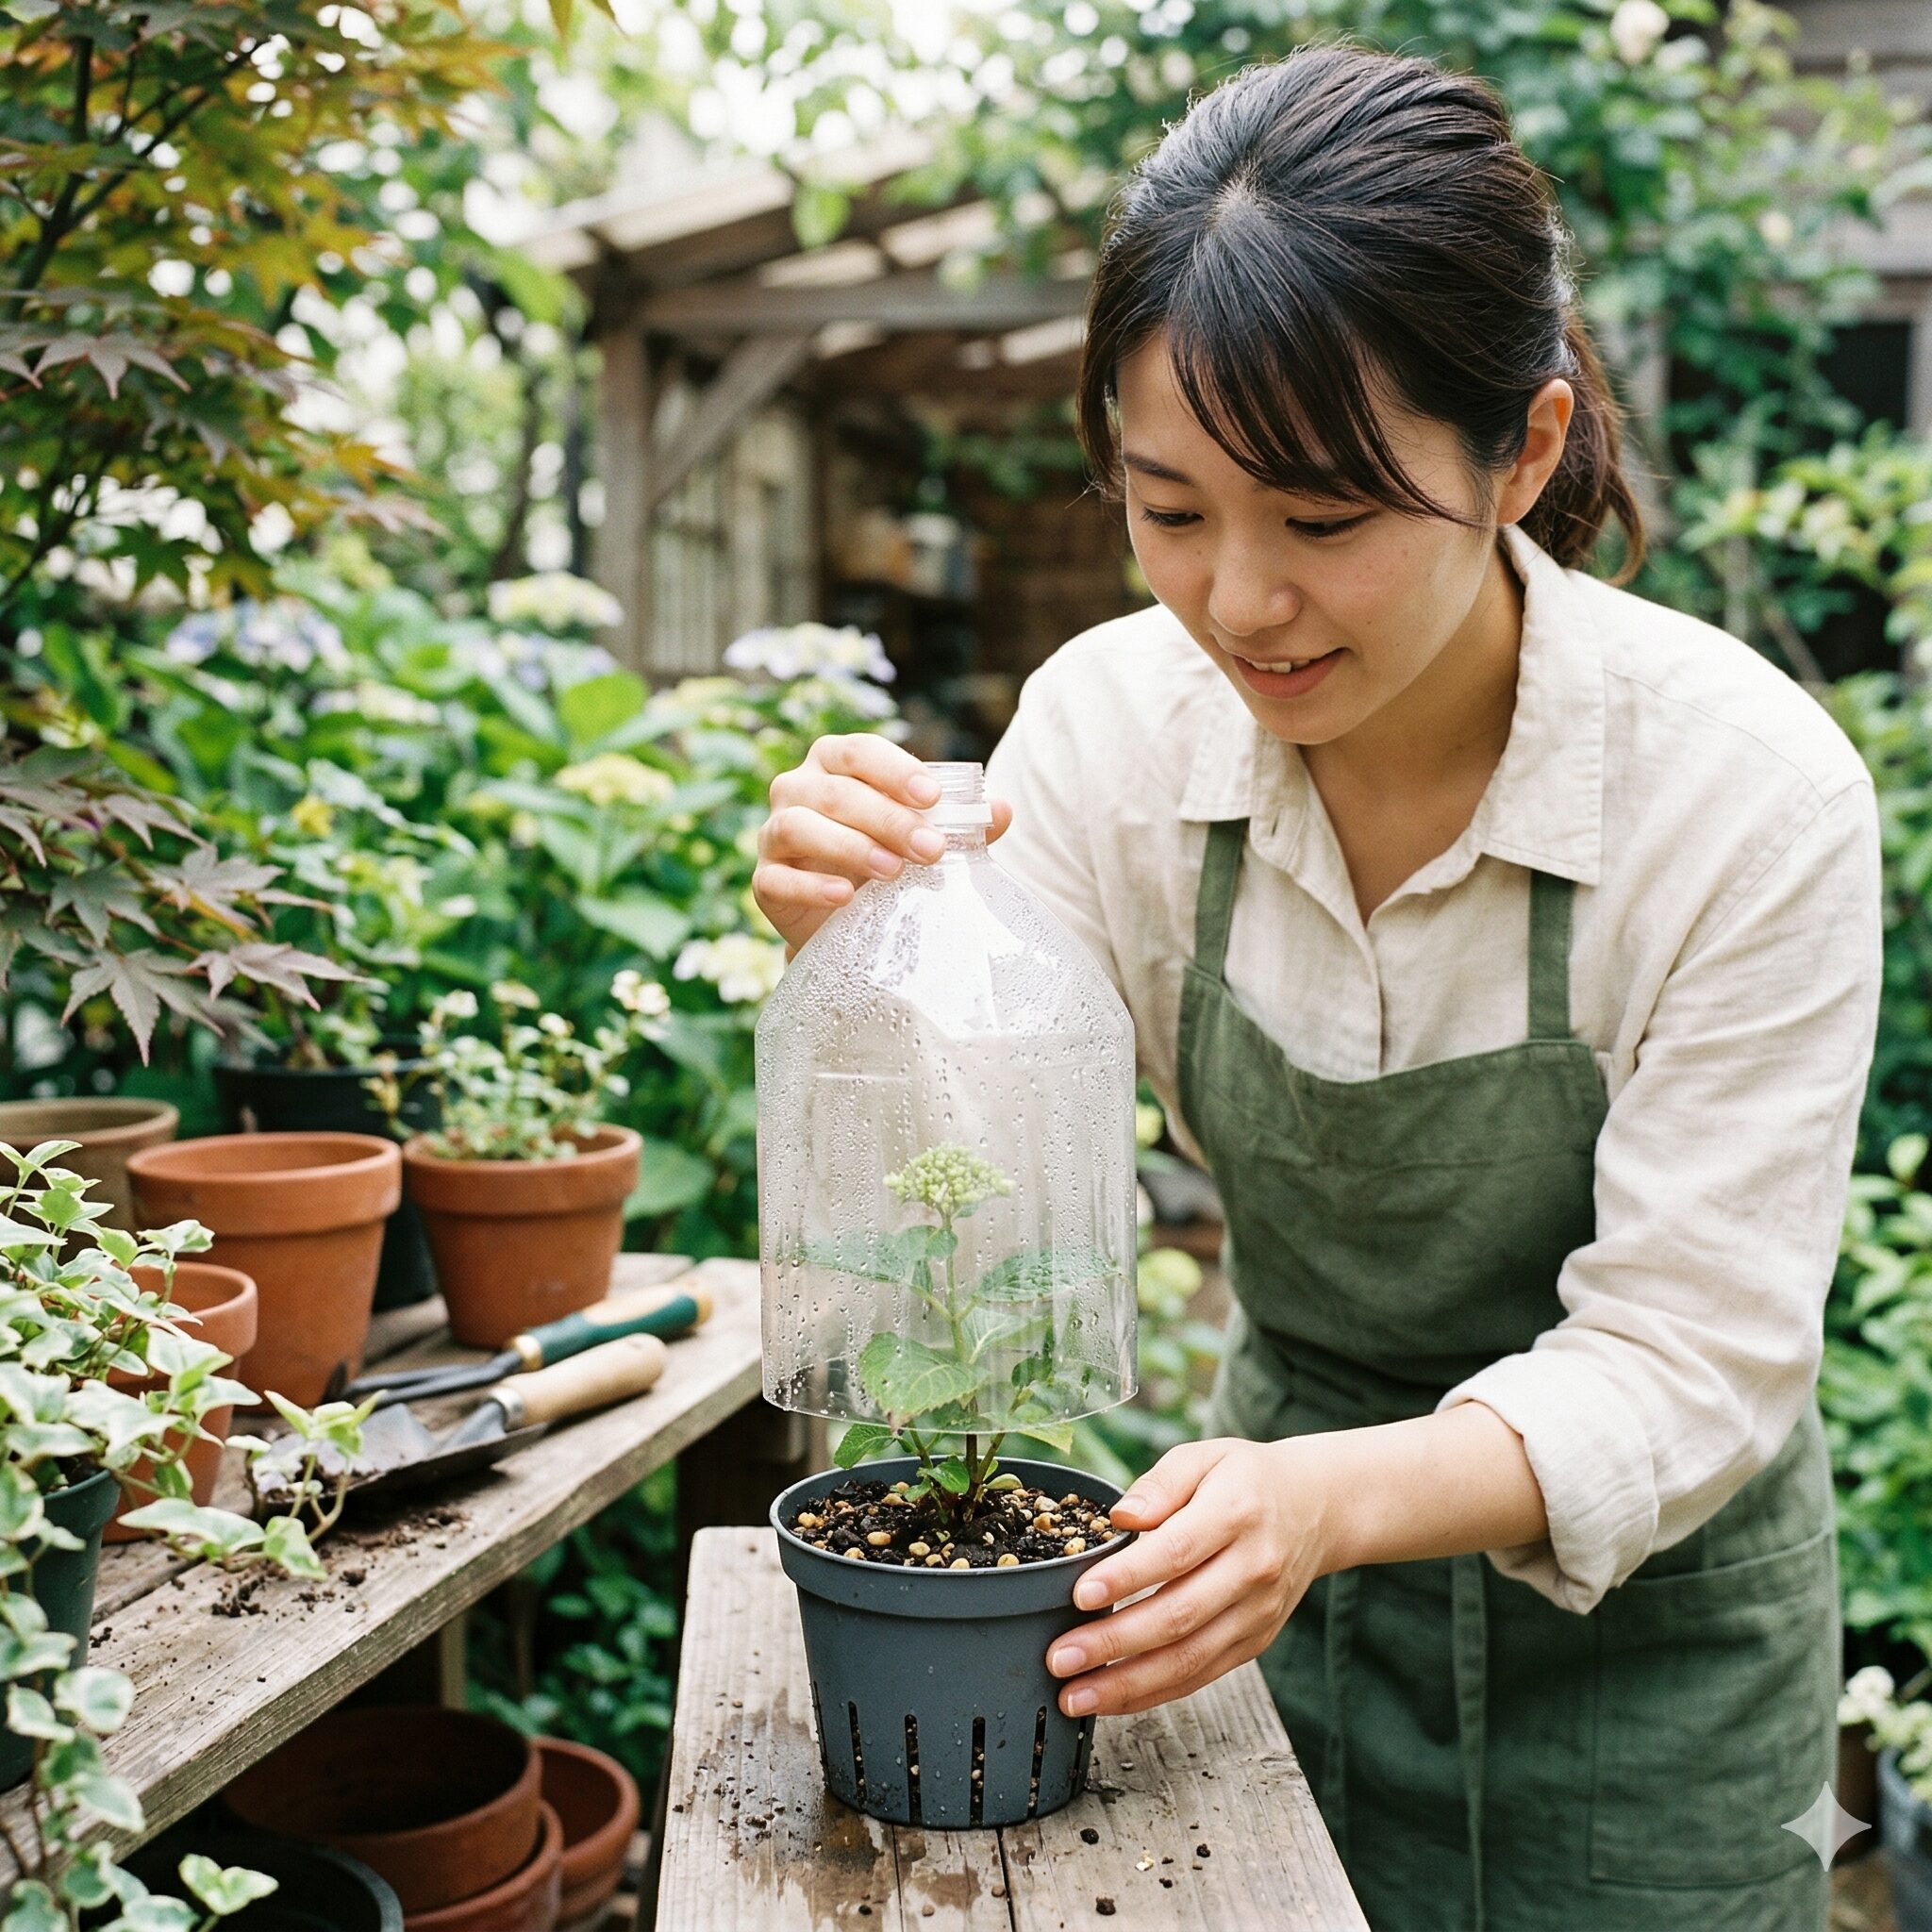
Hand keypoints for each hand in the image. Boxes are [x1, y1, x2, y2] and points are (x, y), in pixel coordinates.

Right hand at [753, 734, 1013, 952]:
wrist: (846, 920)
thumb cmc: (887, 858)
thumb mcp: (925, 838)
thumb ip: (962, 824)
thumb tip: (1003, 810)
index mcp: (835, 764)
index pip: (858, 751)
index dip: (894, 770)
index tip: (932, 797)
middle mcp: (797, 789)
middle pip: (835, 791)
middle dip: (887, 818)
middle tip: (930, 848)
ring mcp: (773, 834)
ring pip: (798, 826)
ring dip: (849, 846)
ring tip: (892, 871)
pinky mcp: (764, 880)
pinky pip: (775, 877)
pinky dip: (811, 886)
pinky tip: (845, 897)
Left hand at [1046, 1437, 1330, 1718]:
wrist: (1315, 1509)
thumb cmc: (1244, 1478)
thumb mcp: (1204, 1456)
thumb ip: (1160, 1483)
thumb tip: (1122, 1517)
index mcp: (1237, 1513)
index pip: (1177, 1551)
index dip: (1128, 1577)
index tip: (1081, 1593)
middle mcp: (1253, 1568)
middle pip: (1180, 1615)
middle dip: (1114, 1643)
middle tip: (1060, 1657)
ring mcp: (1257, 1612)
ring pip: (1191, 1658)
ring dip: (1128, 1684)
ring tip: (1075, 1695)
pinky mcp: (1255, 1641)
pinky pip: (1203, 1674)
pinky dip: (1155, 1692)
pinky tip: (1113, 1699)